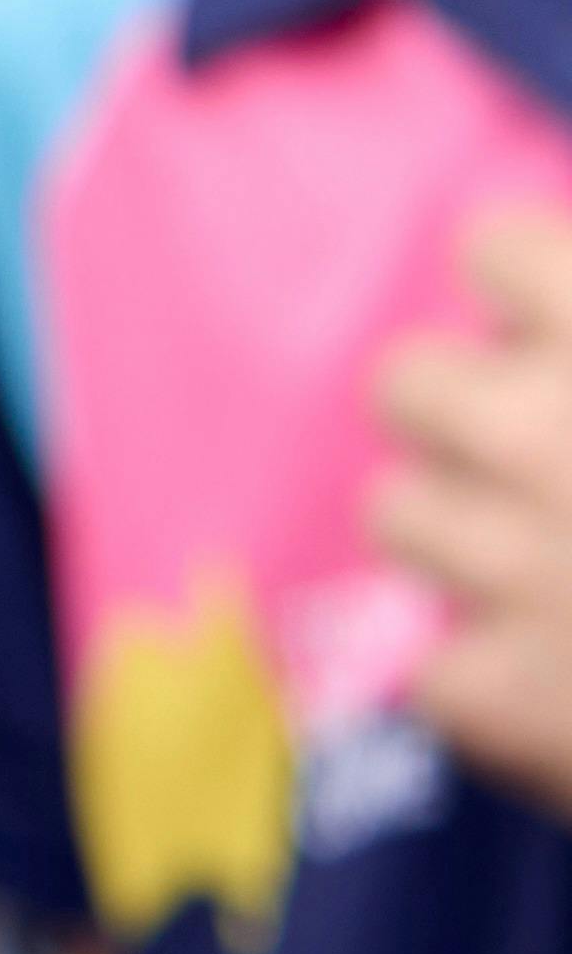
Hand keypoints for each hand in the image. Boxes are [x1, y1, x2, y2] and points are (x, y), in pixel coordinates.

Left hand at [367, 205, 571, 824]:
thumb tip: (553, 287)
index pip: (491, 251)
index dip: (542, 302)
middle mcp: (548, 431)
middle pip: (410, 382)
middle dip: (476, 420)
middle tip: (560, 468)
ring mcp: (516, 569)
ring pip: (400, 515)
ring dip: (471, 543)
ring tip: (569, 576)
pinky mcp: (508, 702)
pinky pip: (433, 670)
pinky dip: (500, 689)